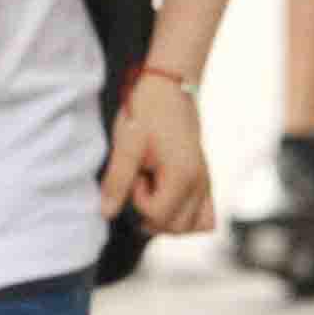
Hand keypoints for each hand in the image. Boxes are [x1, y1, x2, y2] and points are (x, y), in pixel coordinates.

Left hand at [98, 76, 213, 236]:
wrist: (169, 86)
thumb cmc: (146, 111)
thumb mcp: (126, 144)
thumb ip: (117, 181)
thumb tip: (107, 214)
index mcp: (183, 175)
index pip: (158, 215)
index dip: (138, 201)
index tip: (136, 174)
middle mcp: (200, 183)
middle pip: (175, 227)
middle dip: (151, 212)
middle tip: (142, 181)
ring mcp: (206, 182)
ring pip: (191, 226)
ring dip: (168, 219)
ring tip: (154, 189)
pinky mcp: (205, 180)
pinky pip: (204, 216)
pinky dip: (186, 216)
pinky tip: (168, 198)